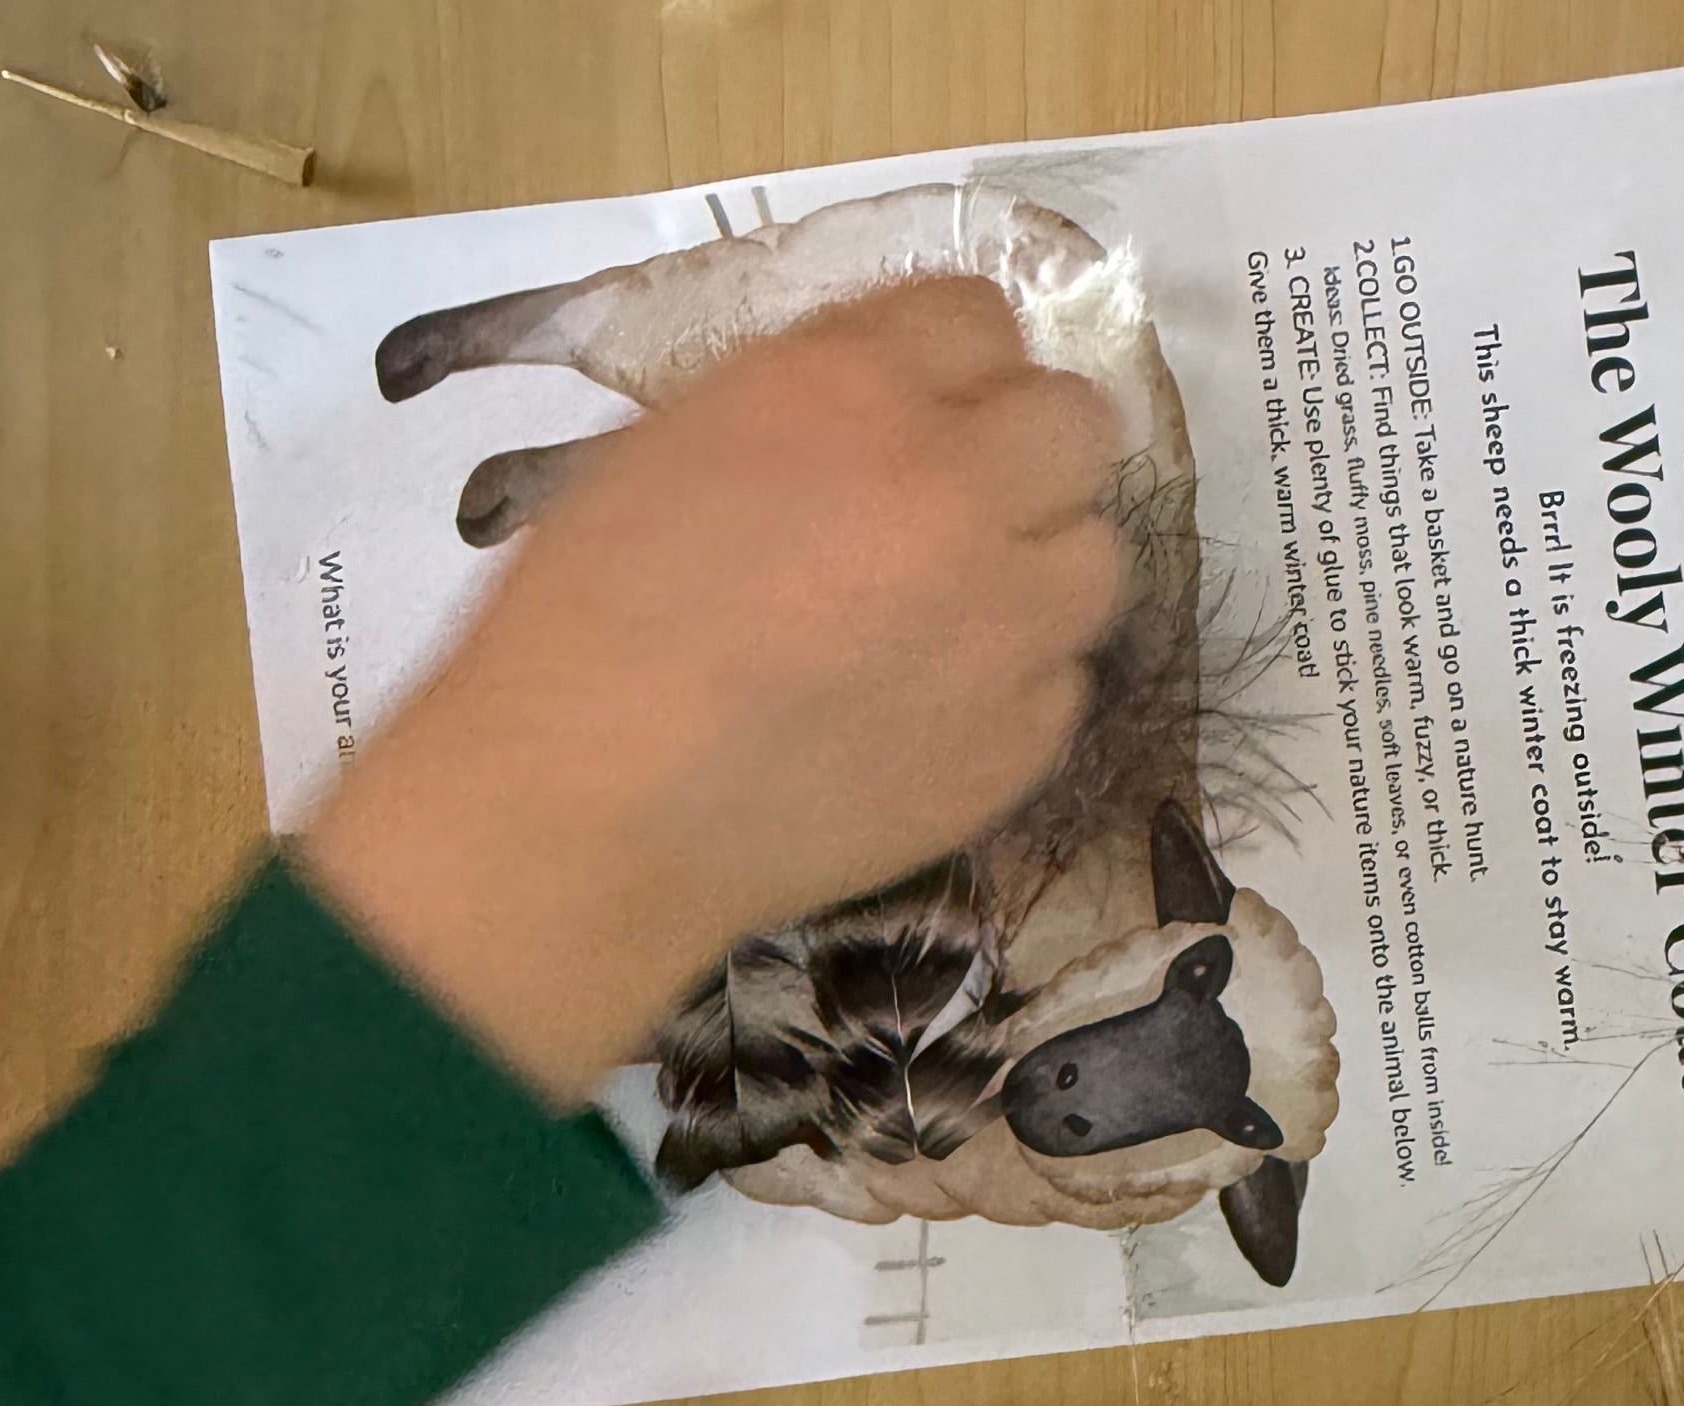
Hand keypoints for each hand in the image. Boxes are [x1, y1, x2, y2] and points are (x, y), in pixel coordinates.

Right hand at [298, 278, 1120, 1104]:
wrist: (594, 812)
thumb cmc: (586, 623)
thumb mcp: (673, 446)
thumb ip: (805, 404)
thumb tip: (882, 408)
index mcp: (853, 391)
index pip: (978, 315)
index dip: (956, 362)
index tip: (930, 404)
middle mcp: (954, 491)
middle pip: (1077, 425)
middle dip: (1029, 452)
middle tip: (969, 503)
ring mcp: (1002, 626)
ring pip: (1097, 559)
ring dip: (1040, 569)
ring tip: (962, 614)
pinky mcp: (1016, 746)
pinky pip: (1063, 686)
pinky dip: (1016, 687)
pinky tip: (932, 709)